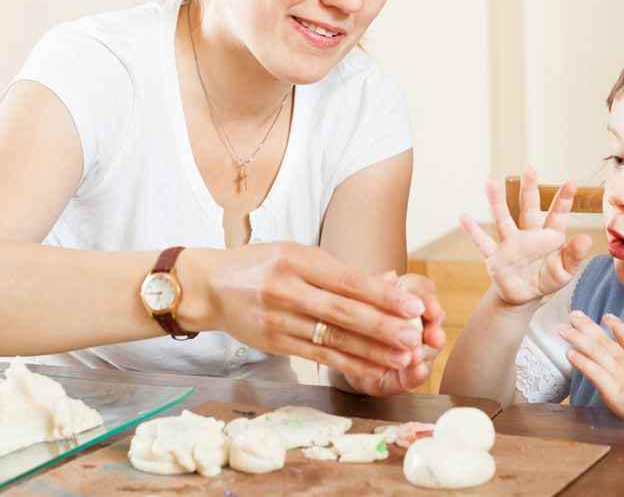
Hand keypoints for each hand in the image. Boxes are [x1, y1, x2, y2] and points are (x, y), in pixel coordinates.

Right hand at [191, 243, 427, 383]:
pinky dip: (348, 365)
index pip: (347, 281)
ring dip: (371, 351)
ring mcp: (278, 319)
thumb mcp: (294, 253)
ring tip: (402, 358)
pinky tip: (372, 370)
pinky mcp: (274, 343)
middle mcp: (286, 290)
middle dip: (382, 326)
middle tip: (414, 336)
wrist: (209, 286)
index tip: (413, 306)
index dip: (382, 295)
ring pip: (332, 339)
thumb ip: (336, 271)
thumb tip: (389, 282)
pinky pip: (318, 357)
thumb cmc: (260, 265)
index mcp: (295, 260)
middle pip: (342, 312)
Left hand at [343, 272, 448, 395]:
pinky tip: (417, 370)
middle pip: (435, 321)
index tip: (427, 307)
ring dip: (427, 352)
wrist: (345, 357)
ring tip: (418, 355)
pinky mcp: (409, 376)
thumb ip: (376, 290)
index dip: (428, 300)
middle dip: (435, 328)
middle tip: (433, 335)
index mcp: (407, 300)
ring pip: (430, 349)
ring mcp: (416, 350)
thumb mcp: (361, 304)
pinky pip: (417, 374)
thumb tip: (390, 276)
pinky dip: (417, 372)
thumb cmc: (356, 323)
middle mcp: (418, 324)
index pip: (424, 292)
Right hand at [459, 167, 593, 306]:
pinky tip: (463, 217)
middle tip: (530, 168)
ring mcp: (510, 244)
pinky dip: (472, 231)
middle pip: (528, 208)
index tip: (571, 183)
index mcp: (549, 237)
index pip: (557, 215)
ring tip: (491, 182)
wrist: (523, 296)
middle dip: (529, 189)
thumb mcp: (564, 271)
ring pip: (502, 219)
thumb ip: (574, 256)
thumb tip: (587, 238)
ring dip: (496, 201)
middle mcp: (528, 234)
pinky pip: (482, 242)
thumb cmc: (546, 280)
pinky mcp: (495, 257)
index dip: (564, 199)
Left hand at [561, 312, 623, 433]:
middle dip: (587, 327)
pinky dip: (581, 363)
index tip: (606, 316)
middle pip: (604, 341)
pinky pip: (594, 373)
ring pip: (595, 353)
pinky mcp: (614, 391)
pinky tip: (569, 353)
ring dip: (577, 340)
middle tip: (573, 314)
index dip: (616, 327)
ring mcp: (620, 375)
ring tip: (562, 329)